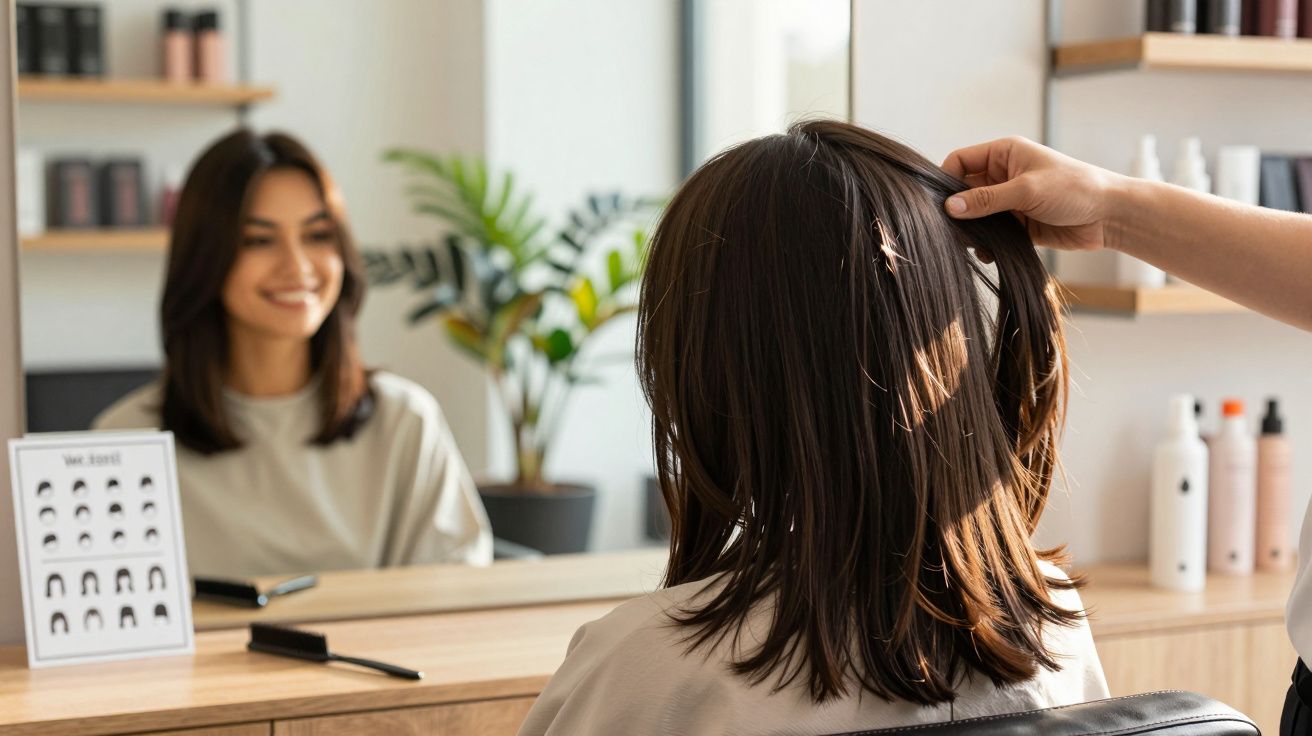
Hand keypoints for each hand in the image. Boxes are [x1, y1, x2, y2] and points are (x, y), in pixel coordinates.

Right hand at [941, 136, 1125, 252]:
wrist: (1109, 216)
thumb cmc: (1074, 189)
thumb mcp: (1027, 190)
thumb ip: (987, 199)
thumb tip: (950, 207)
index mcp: (1004, 154)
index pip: (960, 161)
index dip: (946, 180)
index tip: (939, 204)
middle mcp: (1003, 175)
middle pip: (964, 190)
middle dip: (957, 209)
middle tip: (951, 228)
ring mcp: (1009, 200)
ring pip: (976, 214)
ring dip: (970, 229)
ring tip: (970, 243)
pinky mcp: (1018, 224)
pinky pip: (991, 233)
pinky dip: (985, 243)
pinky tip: (987, 253)